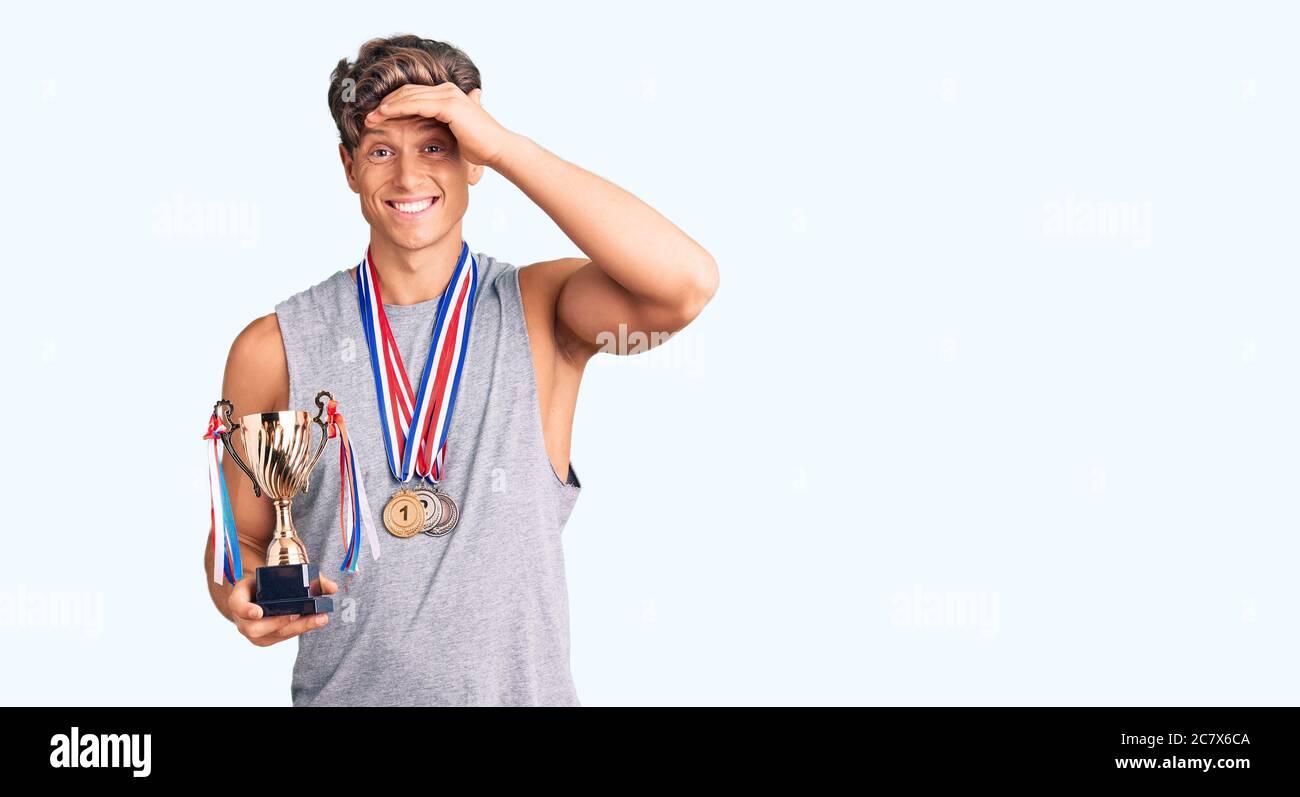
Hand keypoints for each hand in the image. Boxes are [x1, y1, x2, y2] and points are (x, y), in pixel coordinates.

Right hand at [227, 574, 337, 646]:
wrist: (258, 594)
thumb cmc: (268, 583)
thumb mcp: (277, 574)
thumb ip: (306, 578)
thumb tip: (333, 587)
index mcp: (239, 598)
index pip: (237, 605)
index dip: (246, 610)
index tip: (259, 612)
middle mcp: (242, 619)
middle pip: (256, 628)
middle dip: (279, 622)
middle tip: (297, 615)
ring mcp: (253, 632)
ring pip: (272, 635)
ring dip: (296, 628)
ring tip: (317, 619)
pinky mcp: (265, 640)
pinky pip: (281, 637)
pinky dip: (298, 629)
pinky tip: (314, 623)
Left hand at [364, 83, 515, 167]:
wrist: (498, 149)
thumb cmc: (480, 147)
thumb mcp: (457, 135)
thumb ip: (445, 128)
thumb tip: (442, 135)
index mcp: (448, 95)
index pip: (413, 95)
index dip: (394, 104)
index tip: (378, 117)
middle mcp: (447, 90)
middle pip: (407, 92)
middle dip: (386, 104)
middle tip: (369, 116)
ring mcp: (448, 95)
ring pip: (408, 96)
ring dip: (386, 106)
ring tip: (371, 117)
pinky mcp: (448, 104)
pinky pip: (415, 104)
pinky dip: (397, 108)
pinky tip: (384, 115)